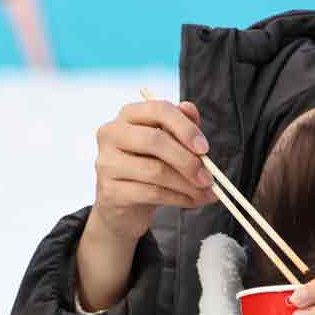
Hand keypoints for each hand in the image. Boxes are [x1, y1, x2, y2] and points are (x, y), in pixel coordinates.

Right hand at [90, 98, 216, 243]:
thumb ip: (180, 125)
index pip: (158, 109)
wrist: (123, 205)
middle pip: (154, 141)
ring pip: (155, 171)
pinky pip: (151, 193)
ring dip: (187, 185)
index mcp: (127, 115)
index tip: (204, 148)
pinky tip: (191, 201)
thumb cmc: (146, 167)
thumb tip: (189, 109)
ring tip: (205, 193)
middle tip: (208, 178)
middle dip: (187, 161)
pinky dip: (178, 198)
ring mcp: (107, 164)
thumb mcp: (167, 143)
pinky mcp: (110, 191)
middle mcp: (111, 135)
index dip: (185, 127)